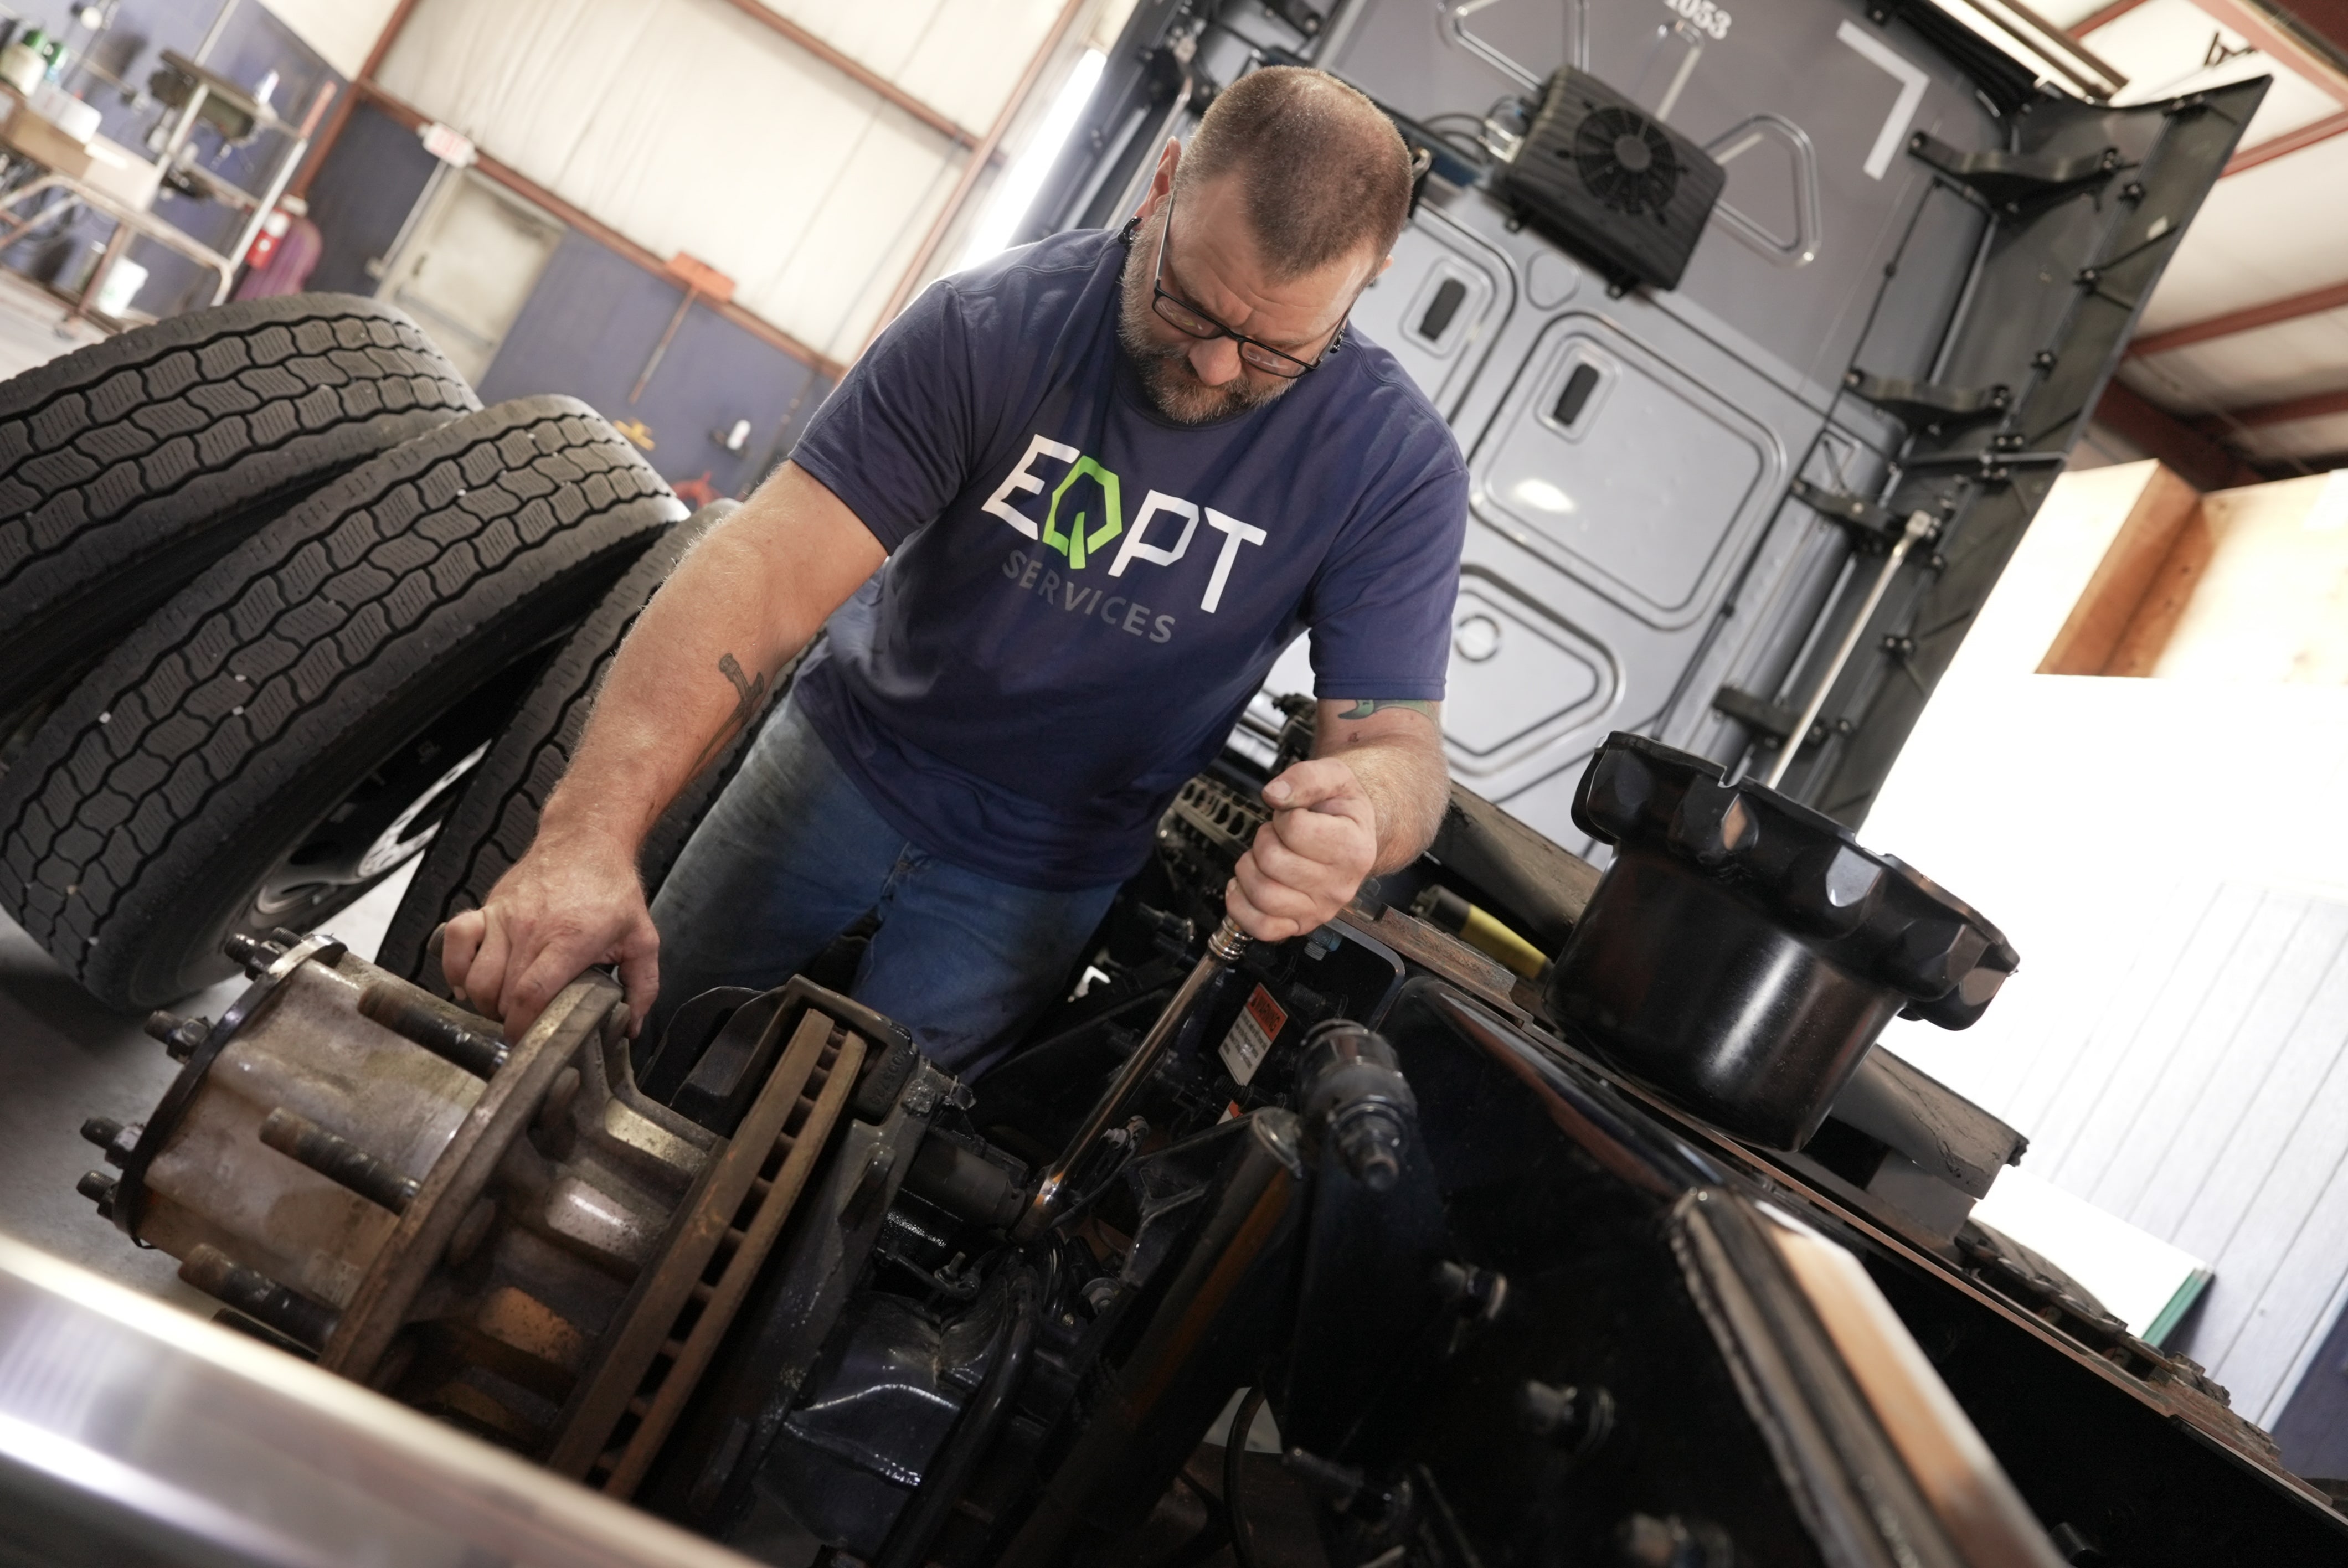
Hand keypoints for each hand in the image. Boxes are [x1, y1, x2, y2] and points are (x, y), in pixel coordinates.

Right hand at [440, 830, 658, 1036]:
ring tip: (503, 1007)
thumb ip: (642, 985)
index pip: (531, 995)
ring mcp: (505, 917)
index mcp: (570, 940)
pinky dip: (455, 968)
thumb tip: (631, 1025)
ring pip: (475, 976)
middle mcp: (531, 929)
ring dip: (484, 1001)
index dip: (524, 1026)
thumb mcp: (641, 938)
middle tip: (524, 1026)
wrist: (586, 840)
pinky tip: (469, 981)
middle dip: (508, 1020)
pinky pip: (456, 941)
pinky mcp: (488, 907)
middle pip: (500, 993)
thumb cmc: (611, 888)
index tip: (529, 1041)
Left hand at [1227, 758, 1378, 942]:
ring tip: (1263, 857)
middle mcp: (1341, 886)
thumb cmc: (1341, 810)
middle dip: (1264, 839)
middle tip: (1277, 835)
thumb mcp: (1334, 777)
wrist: (1351, 835)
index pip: (1296, 829)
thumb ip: (1305, 778)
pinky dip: (1241, 906)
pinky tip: (1246, 884)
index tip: (1294, 815)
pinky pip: (1261, 928)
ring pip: (1263, 895)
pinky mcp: (1299, 925)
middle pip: (1273, 862)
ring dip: (1249, 868)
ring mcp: (1320, 910)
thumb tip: (1274, 794)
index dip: (1284, 815)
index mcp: (1355, 849)